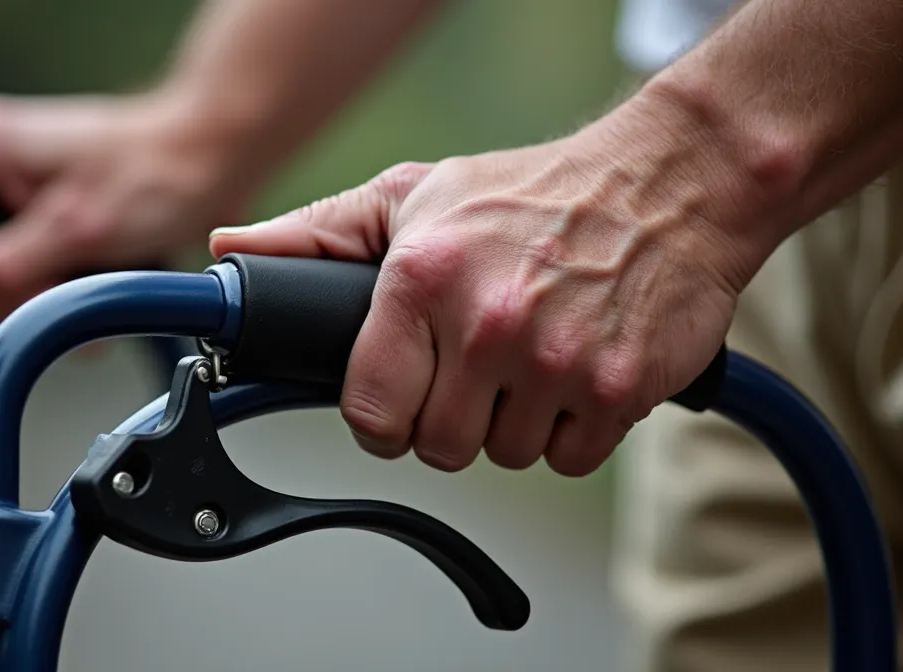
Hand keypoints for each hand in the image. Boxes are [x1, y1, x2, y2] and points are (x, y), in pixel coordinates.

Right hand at [0, 92, 253, 342]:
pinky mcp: (54, 213)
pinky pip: (32, 265)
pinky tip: (95, 292)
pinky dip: (59, 289)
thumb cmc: (159, 172)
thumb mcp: (74, 231)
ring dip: (32, 300)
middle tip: (25, 311)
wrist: (220, 157)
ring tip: (79, 299)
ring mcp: (23, 189)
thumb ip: (3, 269)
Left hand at [209, 97, 769, 474]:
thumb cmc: (535, 193)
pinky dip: (572, 429)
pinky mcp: (620, 390)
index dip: (380, 417)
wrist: (672, 184)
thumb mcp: (415, 195)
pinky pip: (569, 457)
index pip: (369, 411)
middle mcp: (487, 323)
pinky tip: (575, 370)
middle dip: (449, 419)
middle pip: (437, 446)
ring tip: (529, 359)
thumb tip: (230, 249)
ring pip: (504, 455)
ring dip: (513, 422)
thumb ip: (317, 234)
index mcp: (423, 278)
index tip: (397, 403)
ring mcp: (557, 361)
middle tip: (474, 370)